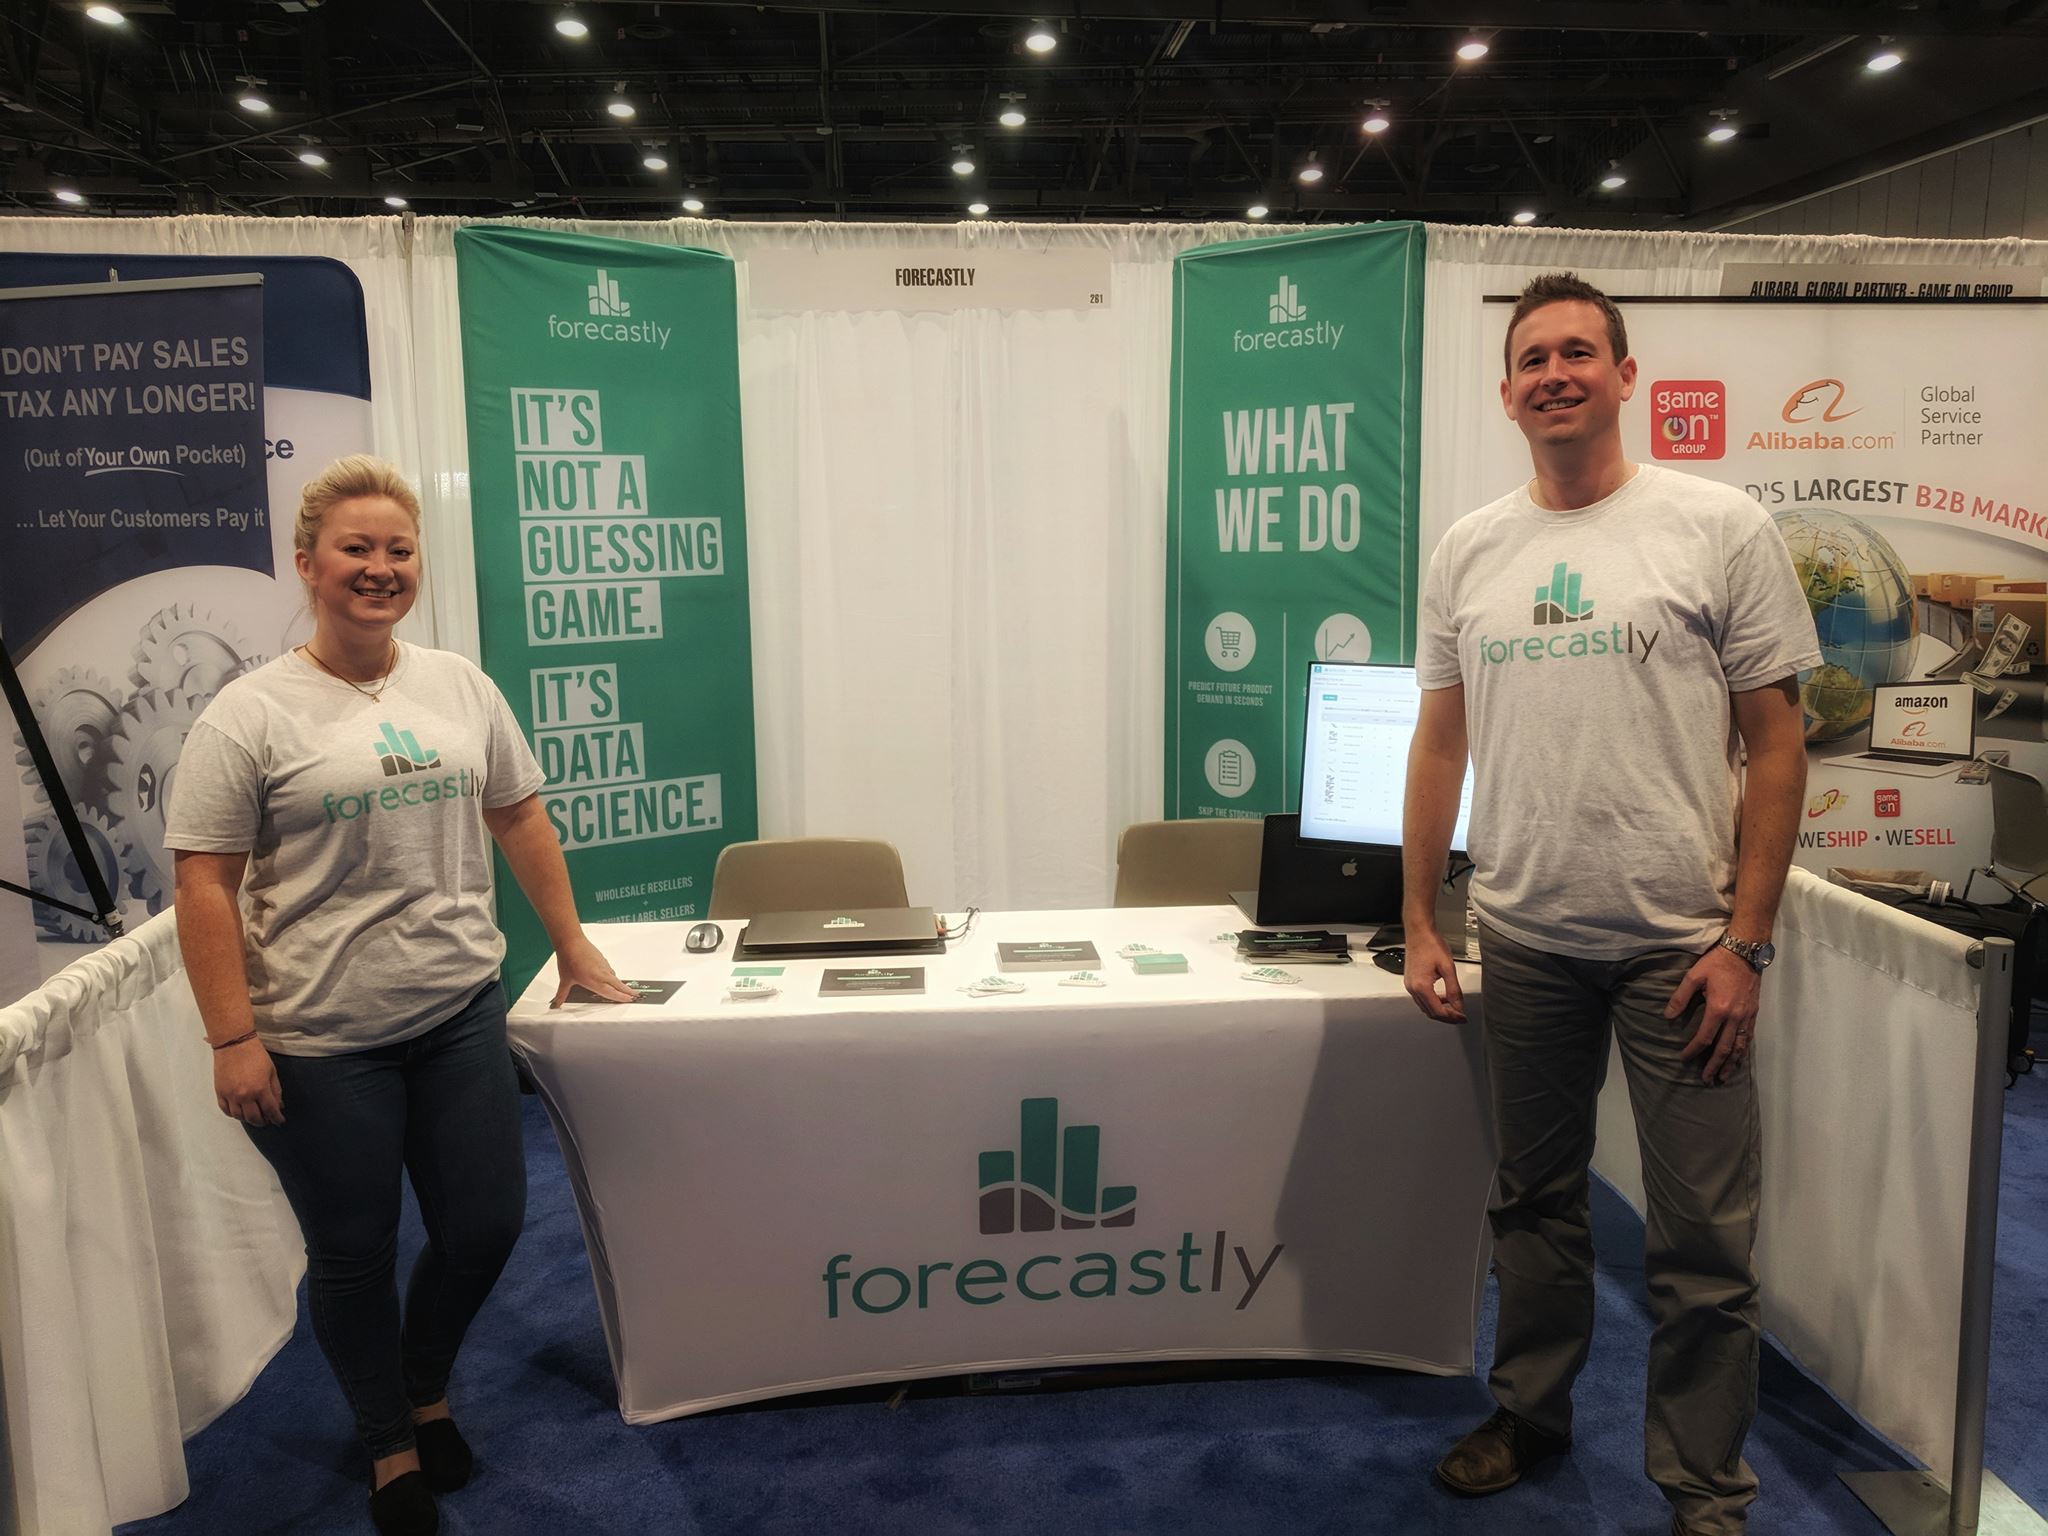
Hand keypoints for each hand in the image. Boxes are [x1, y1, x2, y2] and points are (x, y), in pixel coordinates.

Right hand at [214, 1038, 283, 1124]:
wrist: (234, 1044)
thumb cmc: (255, 1055)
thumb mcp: (272, 1072)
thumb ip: (276, 1091)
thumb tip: (279, 1105)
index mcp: (260, 1089)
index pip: (270, 1110)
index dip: (277, 1118)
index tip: (280, 1121)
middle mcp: (244, 1095)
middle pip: (254, 1118)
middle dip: (263, 1122)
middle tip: (267, 1120)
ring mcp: (230, 1095)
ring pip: (239, 1117)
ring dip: (248, 1119)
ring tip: (255, 1116)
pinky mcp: (220, 1092)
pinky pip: (226, 1110)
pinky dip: (234, 1114)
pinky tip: (240, 1112)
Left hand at [551, 934, 635, 1006]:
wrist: (571, 942)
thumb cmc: (568, 960)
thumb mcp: (565, 980)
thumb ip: (562, 994)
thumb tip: (556, 1003)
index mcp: (594, 982)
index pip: (611, 993)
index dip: (621, 997)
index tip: (628, 999)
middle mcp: (602, 974)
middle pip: (618, 985)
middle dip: (627, 991)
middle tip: (634, 995)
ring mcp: (603, 965)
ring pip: (614, 976)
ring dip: (619, 983)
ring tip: (622, 987)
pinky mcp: (602, 959)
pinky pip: (610, 969)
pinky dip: (612, 974)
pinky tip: (609, 975)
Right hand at [1402, 927, 1466, 1022]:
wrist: (1419, 932)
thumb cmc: (1431, 944)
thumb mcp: (1448, 968)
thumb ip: (1454, 990)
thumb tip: (1459, 1006)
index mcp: (1421, 986)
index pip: (1438, 1011)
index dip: (1452, 1017)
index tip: (1463, 1017)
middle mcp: (1412, 988)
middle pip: (1430, 1012)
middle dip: (1446, 1016)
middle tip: (1460, 1016)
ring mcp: (1410, 985)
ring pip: (1425, 1007)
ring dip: (1439, 1010)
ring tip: (1454, 1007)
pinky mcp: (1410, 982)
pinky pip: (1422, 999)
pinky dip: (1433, 1002)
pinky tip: (1442, 997)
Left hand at [1667, 945, 1760, 1083]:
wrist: (1745, 952)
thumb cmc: (1717, 962)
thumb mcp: (1694, 976)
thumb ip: (1680, 997)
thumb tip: (1668, 1016)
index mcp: (1718, 1009)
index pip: (1704, 1037)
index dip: (1693, 1050)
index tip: (1684, 1058)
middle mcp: (1735, 1017)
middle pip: (1724, 1048)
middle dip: (1714, 1065)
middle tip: (1707, 1079)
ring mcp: (1747, 1017)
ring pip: (1739, 1046)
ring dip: (1731, 1063)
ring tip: (1724, 1076)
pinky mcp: (1754, 1013)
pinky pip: (1748, 1037)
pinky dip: (1743, 1051)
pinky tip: (1738, 1058)